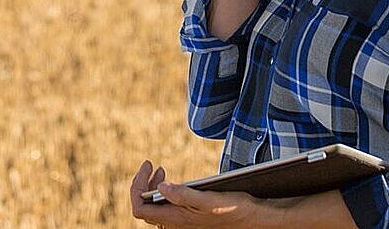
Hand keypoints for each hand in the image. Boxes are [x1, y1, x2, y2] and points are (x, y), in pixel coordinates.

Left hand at [129, 160, 269, 227]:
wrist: (251, 218)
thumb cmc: (233, 209)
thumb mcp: (208, 199)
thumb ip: (183, 195)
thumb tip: (160, 188)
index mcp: (176, 218)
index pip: (140, 208)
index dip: (137, 187)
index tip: (147, 167)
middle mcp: (175, 222)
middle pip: (144, 207)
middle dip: (142, 184)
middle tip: (152, 166)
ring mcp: (182, 220)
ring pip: (155, 206)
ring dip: (152, 187)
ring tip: (160, 171)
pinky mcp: (189, 216)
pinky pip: (167, 206)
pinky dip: (165, 191)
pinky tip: (174, 182)